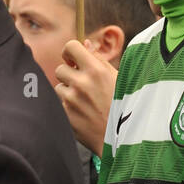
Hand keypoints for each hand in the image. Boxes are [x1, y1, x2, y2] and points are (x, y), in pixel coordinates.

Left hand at [55, 40, 116, 156]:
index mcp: (96, 70)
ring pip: (59, 88)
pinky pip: (60, 105)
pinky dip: (69, 107)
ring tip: (86, 102)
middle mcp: (81, 83)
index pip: (70, 47)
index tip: (73, 59)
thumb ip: (99, 60)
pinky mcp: (65, 115)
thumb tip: (85, 43)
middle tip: (83, 85)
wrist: (122, 139)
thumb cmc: (124, 106)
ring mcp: (71, 100)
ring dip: (68, 92)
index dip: (70, 52)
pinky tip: (84, 113)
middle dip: (69, 75)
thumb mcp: (119, 79)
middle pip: (60, 69)